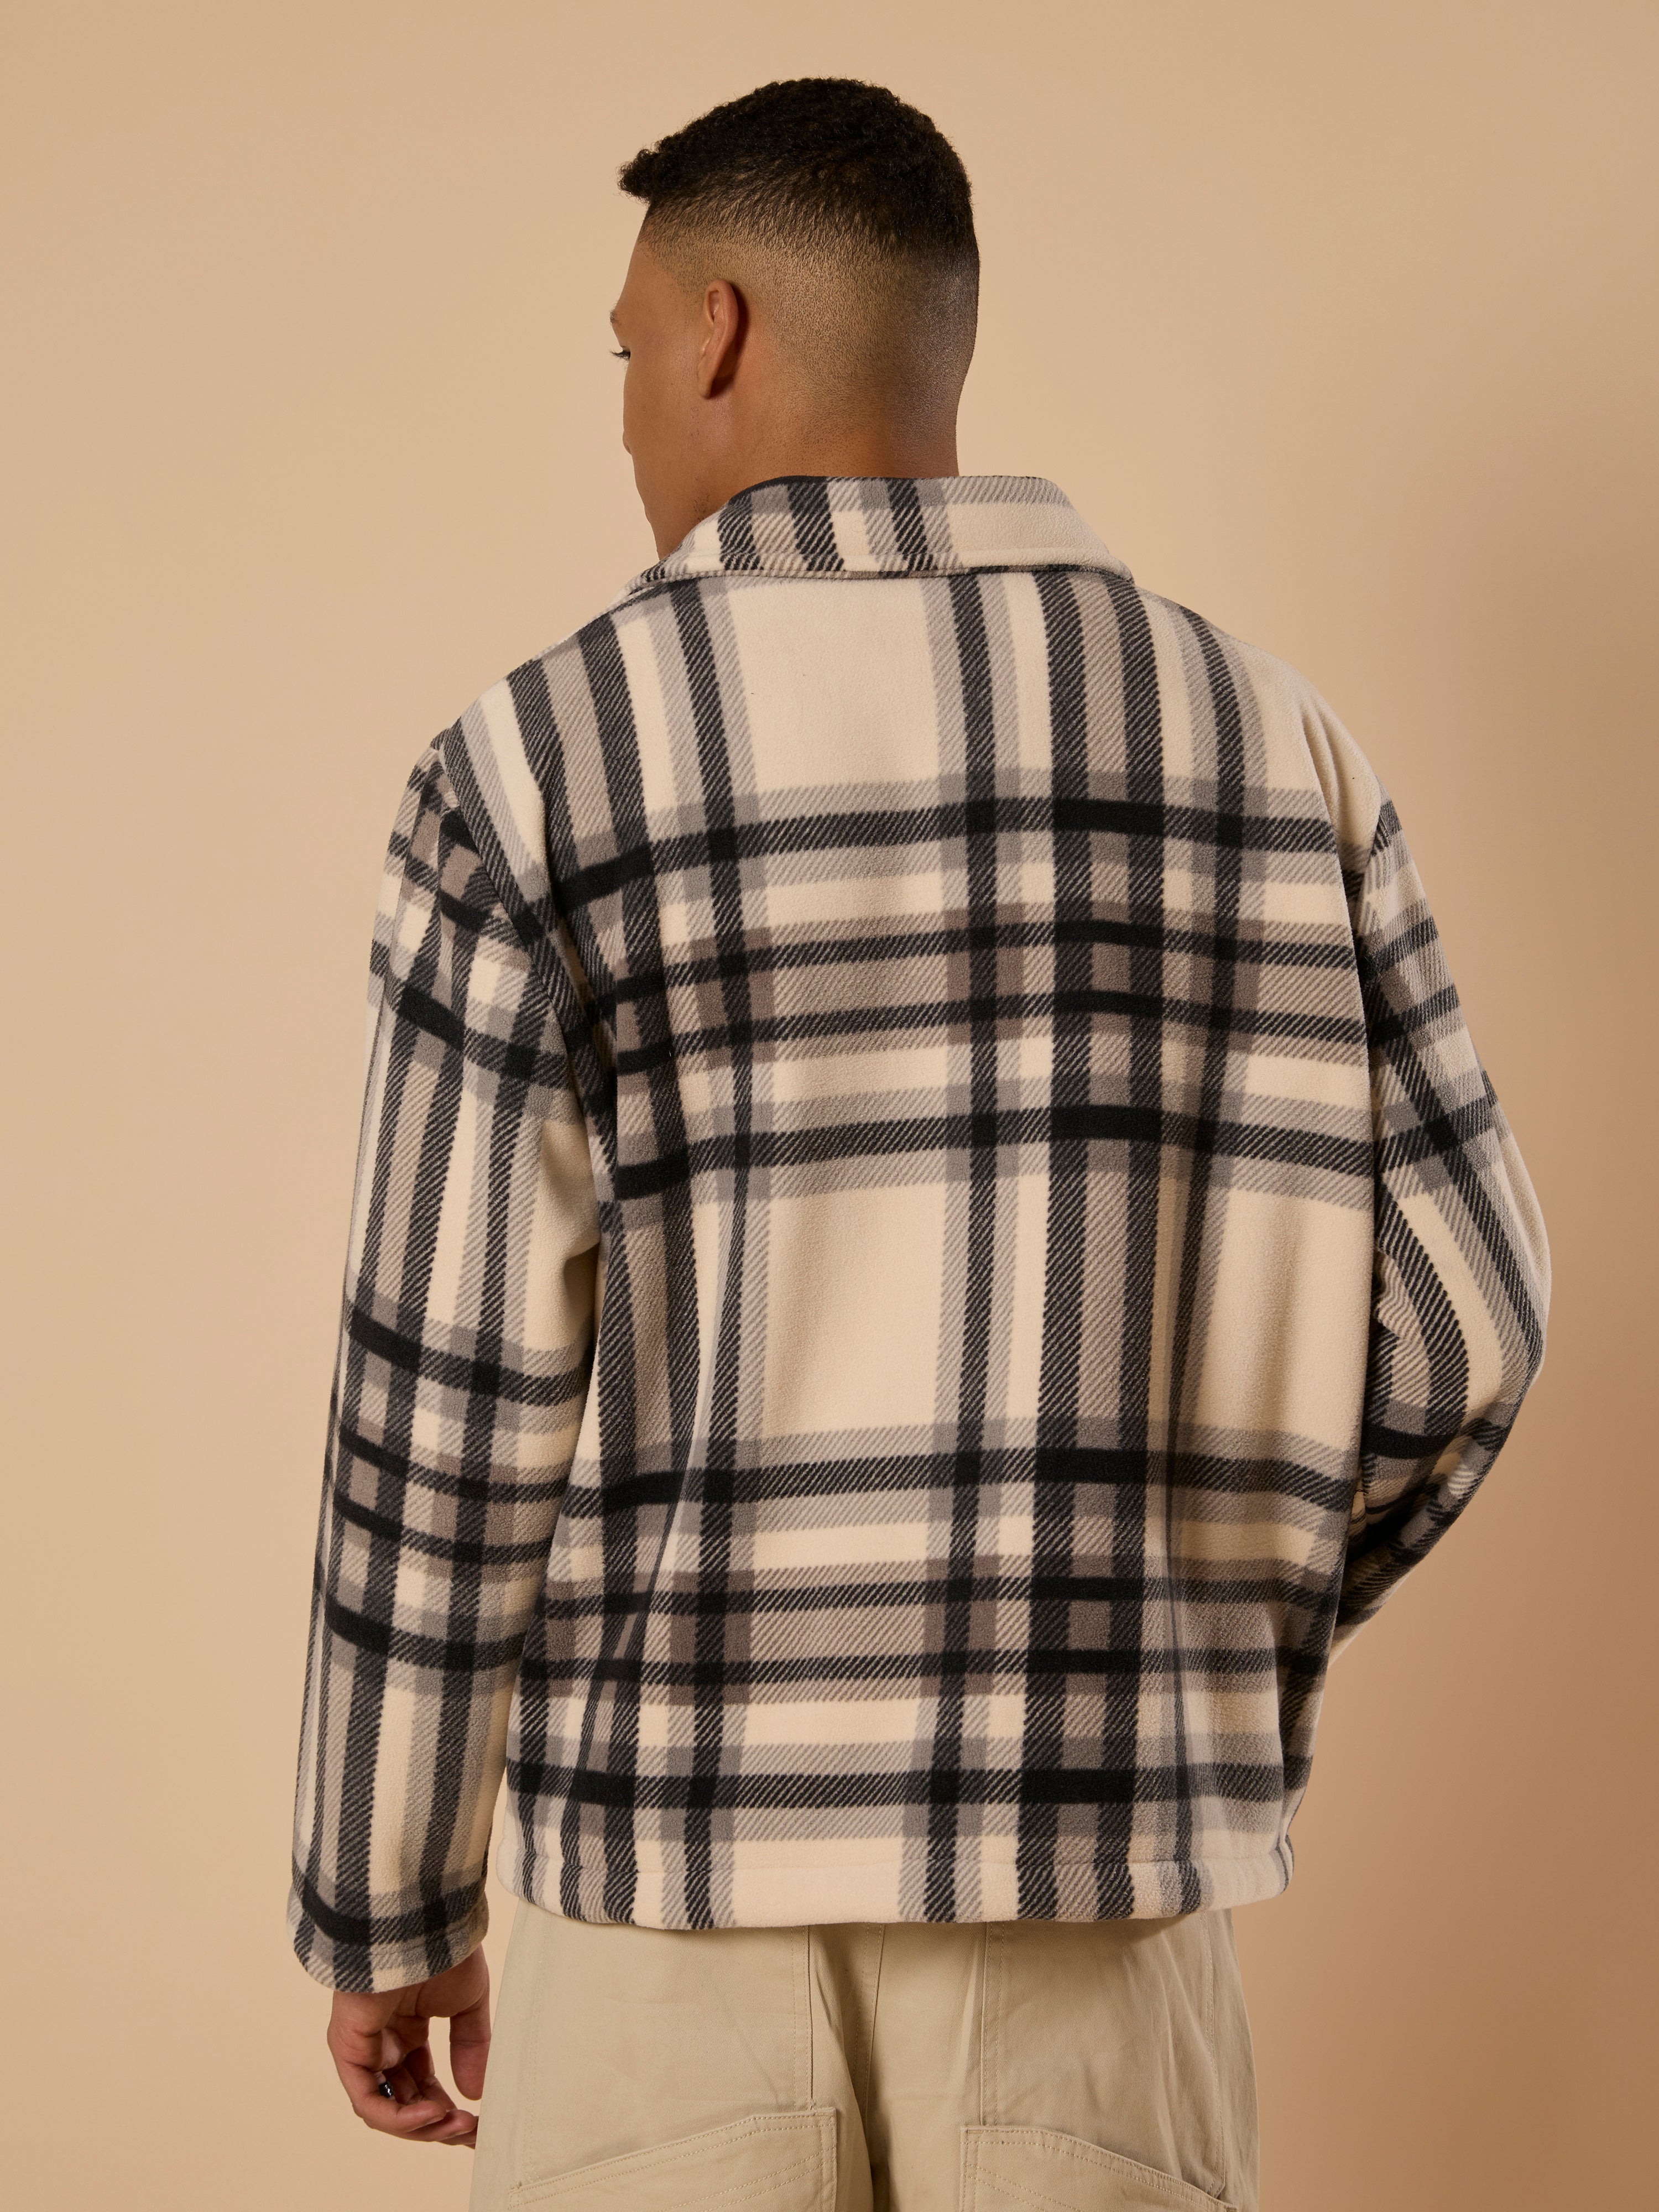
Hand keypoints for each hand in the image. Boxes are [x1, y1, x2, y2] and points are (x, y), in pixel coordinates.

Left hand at [326, 1948, 489, 2146]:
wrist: (420, 1920)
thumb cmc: (443, 1948)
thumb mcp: (467, 2003)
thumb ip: (470, 2046)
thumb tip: (475, 2094)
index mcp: (406, 2029)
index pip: (422, 2085)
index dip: (447, 2110)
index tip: (476, 2125)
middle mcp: (381, 2042)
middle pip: (403, 2103)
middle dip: (437, 2125)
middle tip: (469, 2133)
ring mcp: (361, 2047)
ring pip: (384, 2109)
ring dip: (421, 2127)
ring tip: (455, 2125)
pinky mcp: (347, 2048)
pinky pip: (367, 2100)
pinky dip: (398, 2117)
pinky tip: (431, 2114)